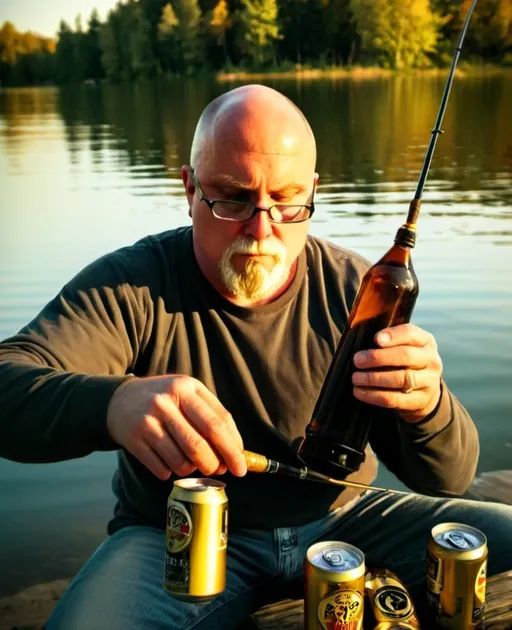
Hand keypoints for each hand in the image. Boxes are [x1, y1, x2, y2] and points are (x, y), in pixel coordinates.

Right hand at [106, 375, 246, 479]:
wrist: (119, 399)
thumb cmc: (165, 399)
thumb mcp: (188, 393)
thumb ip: (212, 415)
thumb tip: (234, 452)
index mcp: (186, 388)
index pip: (217, 423)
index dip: (232, 448)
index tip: (241, 466)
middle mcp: (166, 402)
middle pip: (199, 445)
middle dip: (214, 465)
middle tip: (219, 470)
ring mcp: (148, 421)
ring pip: (180, 461)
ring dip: (192, 470)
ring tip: (191, 463)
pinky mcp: (133, 439)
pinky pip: (161, 468)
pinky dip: (171, 472)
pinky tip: (170, 463)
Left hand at [351, 323, 442, 422]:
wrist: (426, 390)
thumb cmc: (406, 361)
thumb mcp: (404, 346)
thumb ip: (388, 338)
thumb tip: (367, 337)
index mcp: (426, 342)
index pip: (411, 333)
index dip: (392, 336)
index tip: (375, 339)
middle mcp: (432, 360)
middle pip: (405, 356)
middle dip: (378, 358)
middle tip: (357, 360)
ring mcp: (429, 382)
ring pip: (401, 379)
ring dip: (374, 378)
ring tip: (356, 378)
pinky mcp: (421, 401)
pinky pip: (395, 399)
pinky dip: (374, 396)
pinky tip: (359, 391)